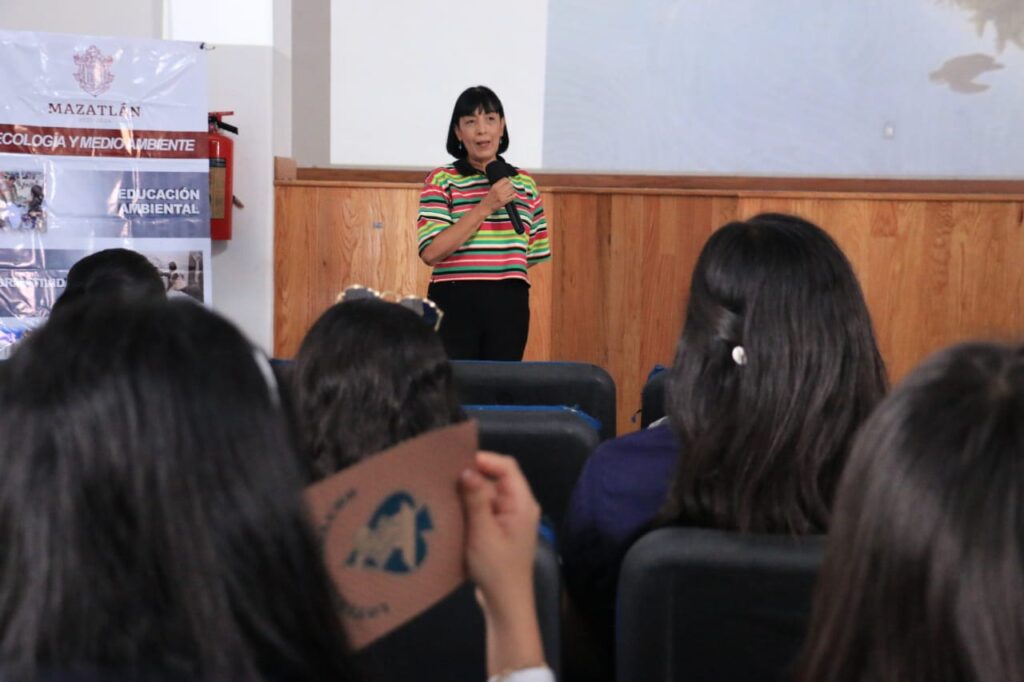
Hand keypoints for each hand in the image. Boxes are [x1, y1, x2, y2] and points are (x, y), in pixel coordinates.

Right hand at [459, 452, 545, 675]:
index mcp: (522, 503)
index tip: (456, 461)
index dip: (483, 460)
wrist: (505, 604)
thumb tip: (466, 470)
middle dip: (471, 478)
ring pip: (486, 495)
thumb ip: (476, 499)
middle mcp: (518, 507)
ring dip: (467, 495)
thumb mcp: (483, 532)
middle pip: (495, 480)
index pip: (507, 467)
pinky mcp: (498, 531)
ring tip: (441, 493)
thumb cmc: (497, 568)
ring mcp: (508, 520)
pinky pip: (483, 511)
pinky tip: (449, 512)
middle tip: (442, 477)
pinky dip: (468, 509)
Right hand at [484, 177, 515, 213]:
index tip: (507, 183)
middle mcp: (499, 190)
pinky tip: (511, 196)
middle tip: (508, 189)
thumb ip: (499, 184)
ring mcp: (502, 196)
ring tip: (509, 193)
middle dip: (510, 186)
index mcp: (495, 186)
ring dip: (512, 191)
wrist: (486, 207)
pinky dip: (513, 196)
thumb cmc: (489, 198)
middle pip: (510, 184)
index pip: (505, 179)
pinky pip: (513, 196)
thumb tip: (508, 180)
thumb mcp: (492, 189)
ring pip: (512, 190)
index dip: (508, 180)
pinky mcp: (504, 201)